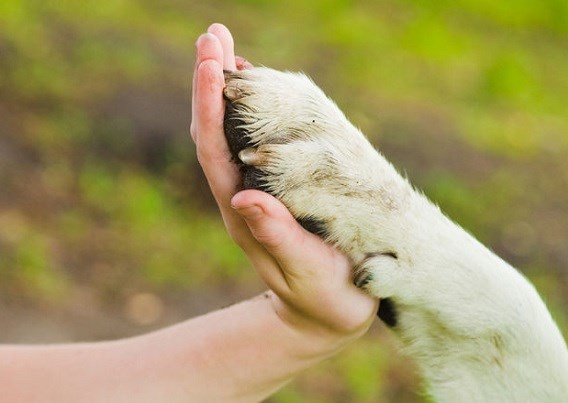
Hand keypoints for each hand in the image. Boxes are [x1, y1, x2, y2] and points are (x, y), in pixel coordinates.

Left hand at [190, 23, 377, 346]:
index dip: (210, 106)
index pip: (215, 151)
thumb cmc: (323, 298)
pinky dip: (252, 109)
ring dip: (227, 89)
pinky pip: (257, 142)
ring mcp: (257, 190)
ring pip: (233, 133)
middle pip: (216, 131)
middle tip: (213, 35)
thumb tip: (244, 199)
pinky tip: (257, 86)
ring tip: (226, 46)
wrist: (324, 314)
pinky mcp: (276, 189)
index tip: (210, 61)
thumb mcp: (305, 271)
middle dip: (212, 83)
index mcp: (246, 212)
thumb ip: (277, 238)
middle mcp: (243, 194)